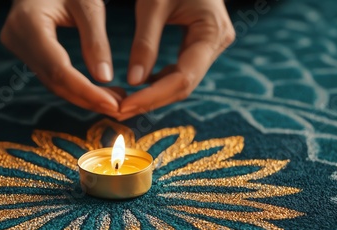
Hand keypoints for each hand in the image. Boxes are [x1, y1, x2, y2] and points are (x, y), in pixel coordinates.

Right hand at [0, 0, 124, 117]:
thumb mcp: (88, 4)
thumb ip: (95, 40)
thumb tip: (105, 79)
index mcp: (28, 23)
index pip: (59, 70)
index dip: (87, 92)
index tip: (114, 105)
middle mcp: (16, 37)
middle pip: (54, 81)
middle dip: (88, 98)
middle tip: (119, 108)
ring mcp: (17, 45)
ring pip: (52, 82)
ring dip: (83, 96)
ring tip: (113, 101)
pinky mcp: (24, 49)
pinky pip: (50, 74)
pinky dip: (75, 86)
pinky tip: (98, 91)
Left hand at [118, 0, 234, 119]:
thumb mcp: (153, 4)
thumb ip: (145, 43)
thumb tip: (134, 81)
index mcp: (212, 31)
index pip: (183, 78)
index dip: (153, 96)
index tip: (124, 106)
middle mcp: (217, 43)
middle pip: (184, 85)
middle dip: (151, 100)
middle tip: (119, 111)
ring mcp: (210, 45)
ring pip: (182, 82)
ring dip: (153, 95)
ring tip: (125, 104)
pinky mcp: (200, 45)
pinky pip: (180, 71)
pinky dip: (159, 82)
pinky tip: (139, 88)